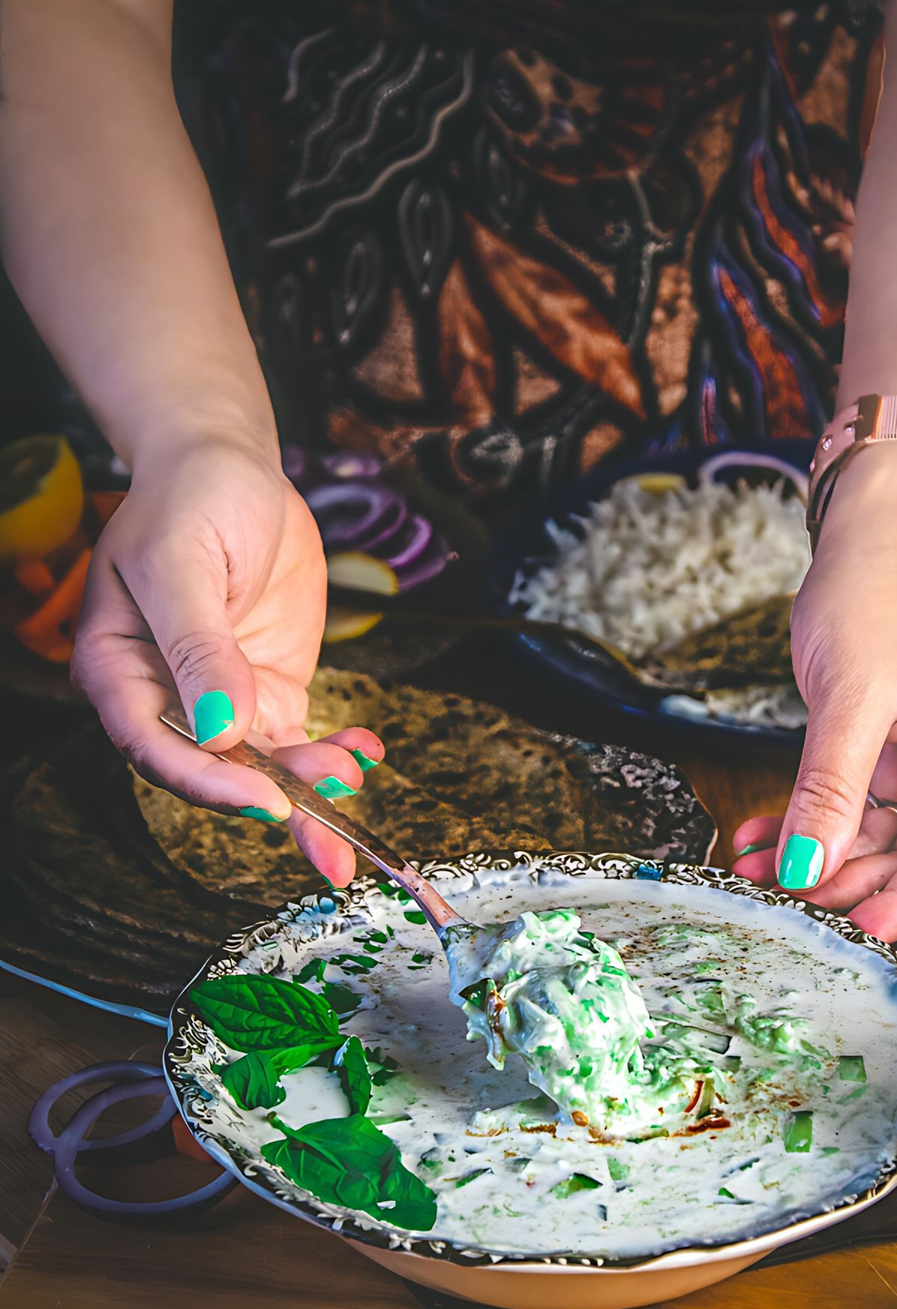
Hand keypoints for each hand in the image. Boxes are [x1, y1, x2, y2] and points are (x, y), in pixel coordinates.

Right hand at [71, 435, 379, 885]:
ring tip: (353, 773)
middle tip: (329, 843)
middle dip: (272, 807)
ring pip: (261, 766)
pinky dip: (334, 751)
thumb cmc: (190, 499)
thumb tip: (221, 727)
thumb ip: (199, 647)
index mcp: (119, 669)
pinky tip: (365, 750)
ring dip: (310, 782)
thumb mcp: (183, 563)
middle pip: (212, 772)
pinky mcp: (266, 690)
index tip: (265, 798)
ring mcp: (220, 698)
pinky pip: (297, 739)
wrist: (231, 465)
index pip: (155, 746)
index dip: (208, 782)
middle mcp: (165, 696)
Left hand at [733, 457, 896, 939]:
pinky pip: (850, 809)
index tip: (853, 935)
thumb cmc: (885, 585)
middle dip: (844, 882)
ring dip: (815, 858)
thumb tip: (806, 866)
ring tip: (754, 870)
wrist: (875, 527)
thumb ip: (831, 787)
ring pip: (875, 841)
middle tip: (781, 900)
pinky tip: (761, 839)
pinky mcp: (889, 755)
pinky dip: (806, 825)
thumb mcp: (853, 692)